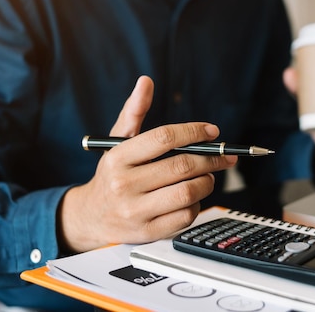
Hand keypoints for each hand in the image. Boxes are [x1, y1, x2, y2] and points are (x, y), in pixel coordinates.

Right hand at [58, 76, 236, 252]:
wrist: (91, 216)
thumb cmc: (112, 173)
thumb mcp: (117, 141)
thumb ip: (134, 111)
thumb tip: (146, 82)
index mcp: (118, 157)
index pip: (164, 138)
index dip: (194, 132)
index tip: (212, 132)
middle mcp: (124, 185)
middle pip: (182, 166)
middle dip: (211, 158)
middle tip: (224, 155)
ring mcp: (135, 211)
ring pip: (188, 192)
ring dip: (206, 181)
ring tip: (207, 175)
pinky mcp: (148, 233)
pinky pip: (185, 217)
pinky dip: (197, 204)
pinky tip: (192, 196)